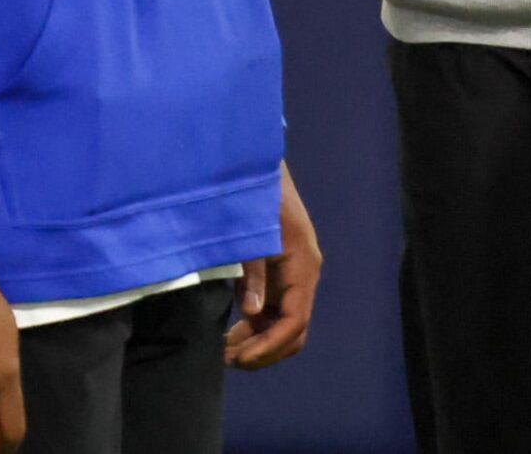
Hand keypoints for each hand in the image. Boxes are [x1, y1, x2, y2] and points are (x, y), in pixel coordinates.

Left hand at [227, 164, 321, 369]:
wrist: (258, 172)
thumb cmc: (258, 200)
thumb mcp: (252, 235)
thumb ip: (253, 274)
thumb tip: (254, 313)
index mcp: (303, 267)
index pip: (295, 321)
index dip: (269, 345)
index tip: (239, 358)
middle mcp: (304, 277)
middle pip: (295, 332)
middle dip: (264, 350)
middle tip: (228, 358)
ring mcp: (293, 279)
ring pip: (285, 327)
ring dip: (259, 343)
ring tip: (225, 349)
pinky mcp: (281, 277)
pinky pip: (275, 314)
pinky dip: (256, 330)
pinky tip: (232, 332)